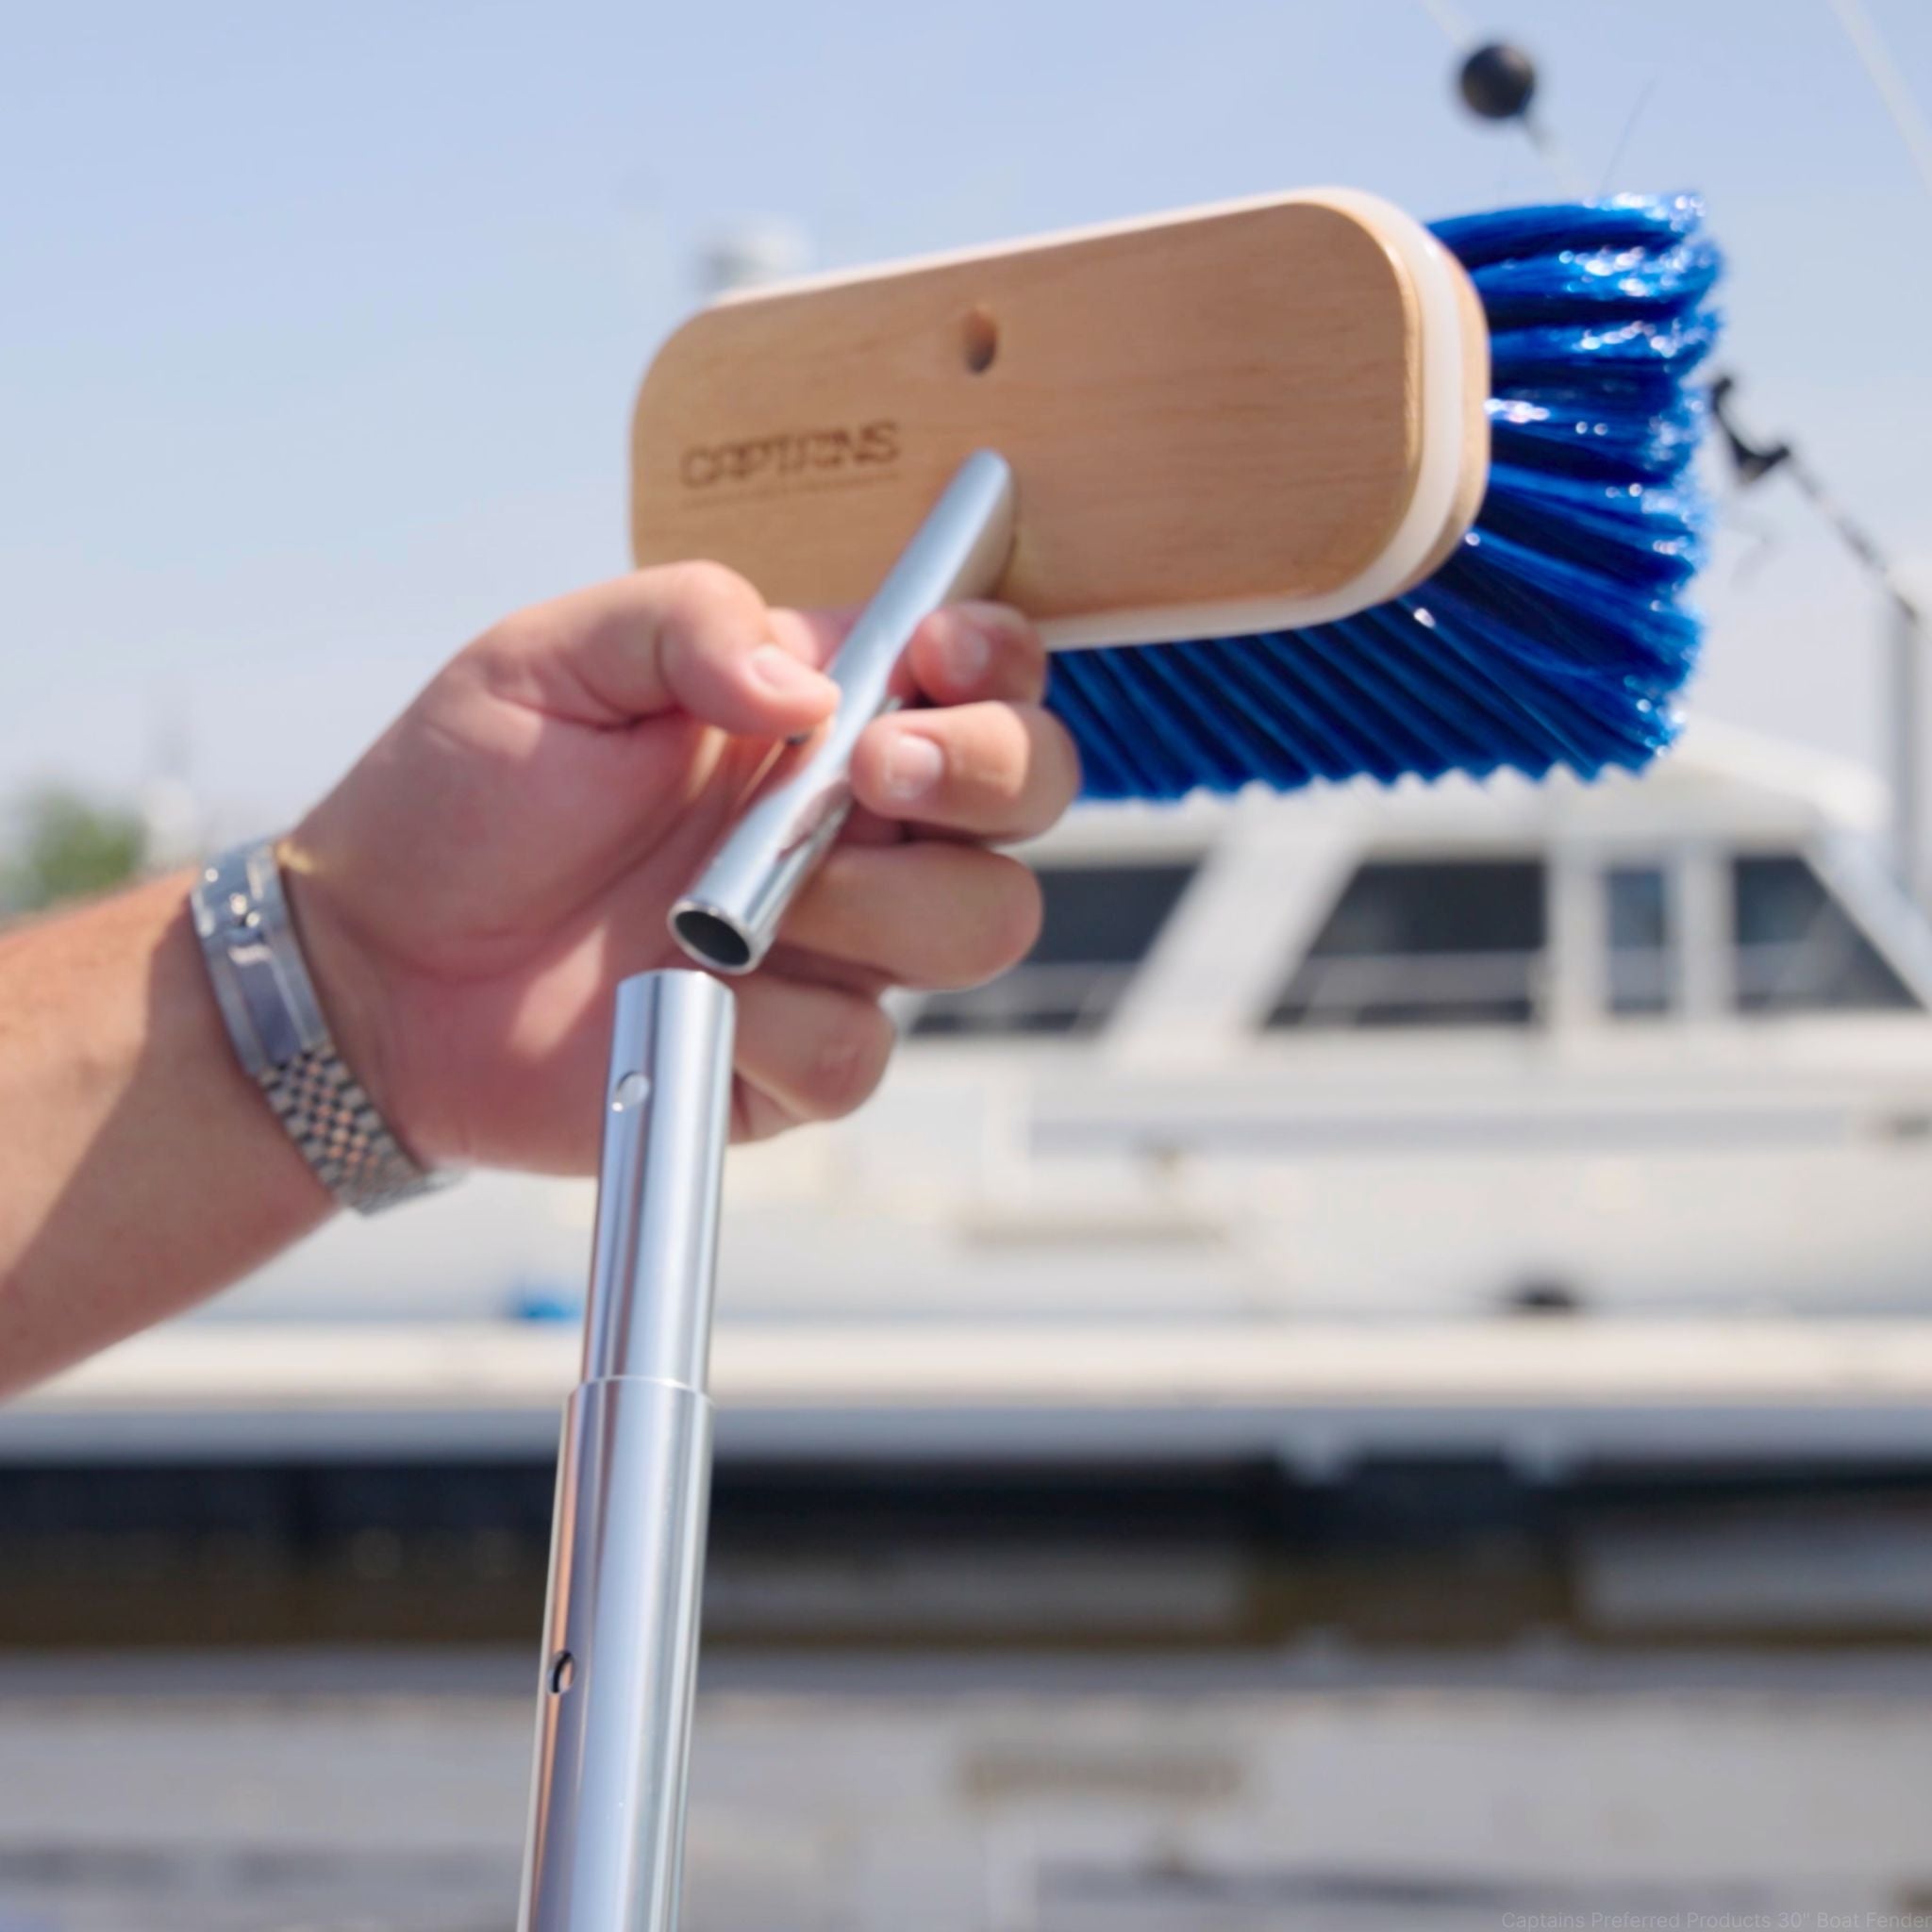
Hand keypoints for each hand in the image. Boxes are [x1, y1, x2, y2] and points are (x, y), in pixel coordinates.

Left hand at [280, 564, 1078, 1171]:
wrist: (370, 968)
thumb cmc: (458, 798)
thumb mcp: (550, 660)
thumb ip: (688, 622)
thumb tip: (814, 685)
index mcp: (815, 721)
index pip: (977, 676)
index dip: (996, 662)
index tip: (937, 656)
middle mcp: (851, 829)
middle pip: (1027, 801)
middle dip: (987, 774)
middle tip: (869, 771)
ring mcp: (834, 951)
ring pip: (981, 927)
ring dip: (890, 903)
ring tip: (739, 901)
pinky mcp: (787, 1062)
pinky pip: (859, 1053)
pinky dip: (786, 1028)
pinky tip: (693, 998)